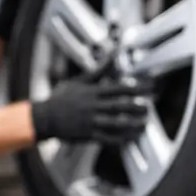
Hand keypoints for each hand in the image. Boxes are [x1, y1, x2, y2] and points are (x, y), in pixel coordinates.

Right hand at [31, 69, 154, 144]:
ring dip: (132, 124)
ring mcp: (91, 121)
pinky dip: (120, 139)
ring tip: (144, 125)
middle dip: (137, 107)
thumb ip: (97, 72)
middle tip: (150, 107)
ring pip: (116, 123)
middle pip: (120, 106)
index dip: (136, 89)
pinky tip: (130, 139)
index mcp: (92, 92)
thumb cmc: (61, 99)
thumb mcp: (78, 81)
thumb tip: (110, 57)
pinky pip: (107, 138)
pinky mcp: (88, 135)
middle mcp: (93, 106)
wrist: (45, 117)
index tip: (149, 89)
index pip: (119, 89)